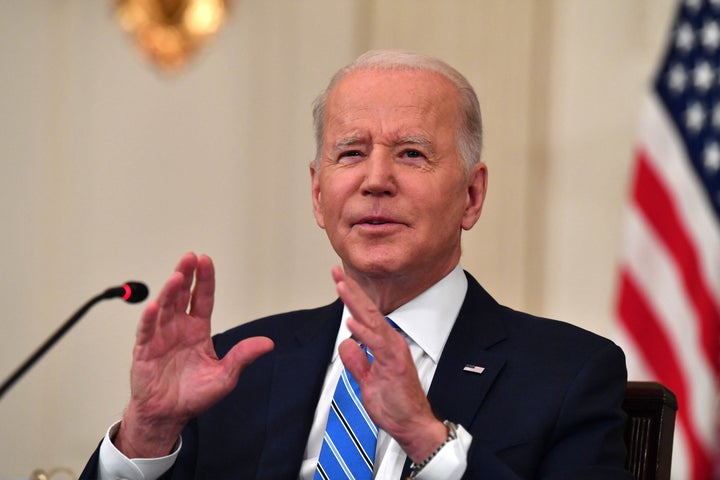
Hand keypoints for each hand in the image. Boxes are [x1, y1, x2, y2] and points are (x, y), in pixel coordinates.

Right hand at [115, 253, 273, 457]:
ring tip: (177, 276)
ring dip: (169, 291)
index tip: (206, 261)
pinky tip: (154, 306)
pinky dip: (149, 319)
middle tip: (190, 257)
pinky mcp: (145, 351)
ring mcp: (160, 337)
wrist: (168, 415)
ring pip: (164, 308)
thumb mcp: (225, 376)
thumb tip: (268, 343)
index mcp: (197, 330)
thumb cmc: (193, 395)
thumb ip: (242, 357)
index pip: (202, 299)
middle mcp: (178, 328)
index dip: (204, 280)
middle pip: (181, 295)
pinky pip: (146, 331)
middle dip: (185, 275)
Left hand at [332, 266, 446, 462]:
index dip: (351, 297)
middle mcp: (390, 342)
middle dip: (351, 290)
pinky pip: (377, 344)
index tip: (338, 280)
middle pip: (368, 310)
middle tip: (336, 271)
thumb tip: (347, 344)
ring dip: (355, 302)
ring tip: (341, 285)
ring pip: (372, 321)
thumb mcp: (367, 381)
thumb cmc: (394, 404)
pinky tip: (352, 320)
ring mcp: (394, 352)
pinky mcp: (394, 364)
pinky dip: (364, 331)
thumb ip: (358, 362)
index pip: (364, 315)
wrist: (412, 424)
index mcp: (384, 344)